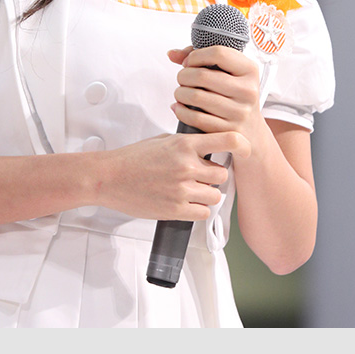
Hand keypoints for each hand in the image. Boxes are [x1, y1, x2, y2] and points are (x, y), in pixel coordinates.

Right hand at [92, 129, 248, 221]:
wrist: (110, 177)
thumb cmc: (133, 158)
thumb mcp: (162, 141)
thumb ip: (186, 142)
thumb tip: (207, 142)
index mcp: (185, 144)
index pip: (227, 140)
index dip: (241, 145)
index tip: (244, 148)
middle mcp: (187, 166)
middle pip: (222, 174)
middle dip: (213, 177)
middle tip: (200, 176)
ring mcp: (182, 189)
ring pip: (215, 195)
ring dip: (206, 195)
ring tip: (190, 190)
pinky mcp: (176, 210)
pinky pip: (203, 213)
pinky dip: (197, 210)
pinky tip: (185, 203)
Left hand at [168, 45, 264, 150]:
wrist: (250, 129)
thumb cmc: (233, 93)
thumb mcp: (227, 71)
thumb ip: (199, 57)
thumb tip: (172, 54)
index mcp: (250, 70)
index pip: (218, 53)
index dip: (196, 55)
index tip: (189, 62)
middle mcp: (248, 91)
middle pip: (203, 76)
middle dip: (183, 75)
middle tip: (182, 79)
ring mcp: (239, 112)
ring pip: (196, 97)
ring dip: (180, 93)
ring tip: (180, 92)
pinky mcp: (228, 131)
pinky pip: (196, 118)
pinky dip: (181, 111)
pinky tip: (180, 107)